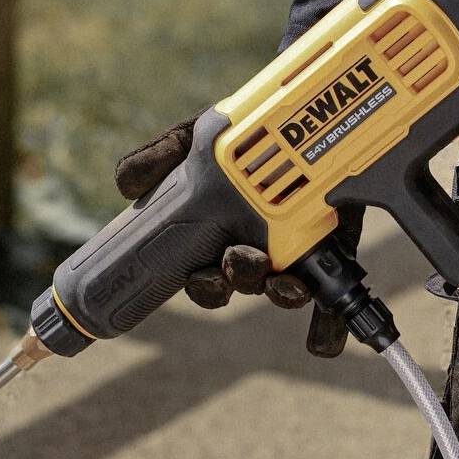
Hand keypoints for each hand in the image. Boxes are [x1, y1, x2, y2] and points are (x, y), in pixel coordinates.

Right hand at [114, 116, 363, 357]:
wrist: (310, 114)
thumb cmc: (246, 129)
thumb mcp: (202, 134)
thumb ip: (163, 152)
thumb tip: (125, 185)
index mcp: (216, 236)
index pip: (203, 276)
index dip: (203, 285)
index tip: (202, 276)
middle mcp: (254, 250)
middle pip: (242, 284)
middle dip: (239, 280)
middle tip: (243, 261)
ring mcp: (294, 254)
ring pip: (283, 291)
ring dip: (282, 295)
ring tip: (287, 284)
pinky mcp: (333, 250)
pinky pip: (331, 302)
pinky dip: (327, 329)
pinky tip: (322, 344)